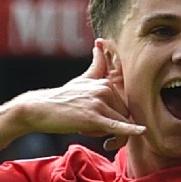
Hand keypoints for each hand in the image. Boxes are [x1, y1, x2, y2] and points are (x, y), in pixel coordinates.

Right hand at [11, 44, 145, 146]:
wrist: (38, 108)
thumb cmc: (61, 98)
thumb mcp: (81, 80)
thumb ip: (96, 66)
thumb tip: (99, 45)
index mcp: (106, 83)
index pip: (123, 107)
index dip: (114, 119)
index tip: (99, 125)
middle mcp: (105, 90)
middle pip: (124, 117)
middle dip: (112, 129)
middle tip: (90, 129)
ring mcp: (99, 103)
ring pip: (119, 126)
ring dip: (108, 136)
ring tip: (86, 130)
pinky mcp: (93, 117)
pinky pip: (117, 126)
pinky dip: (130, 131)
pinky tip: (142, 131)